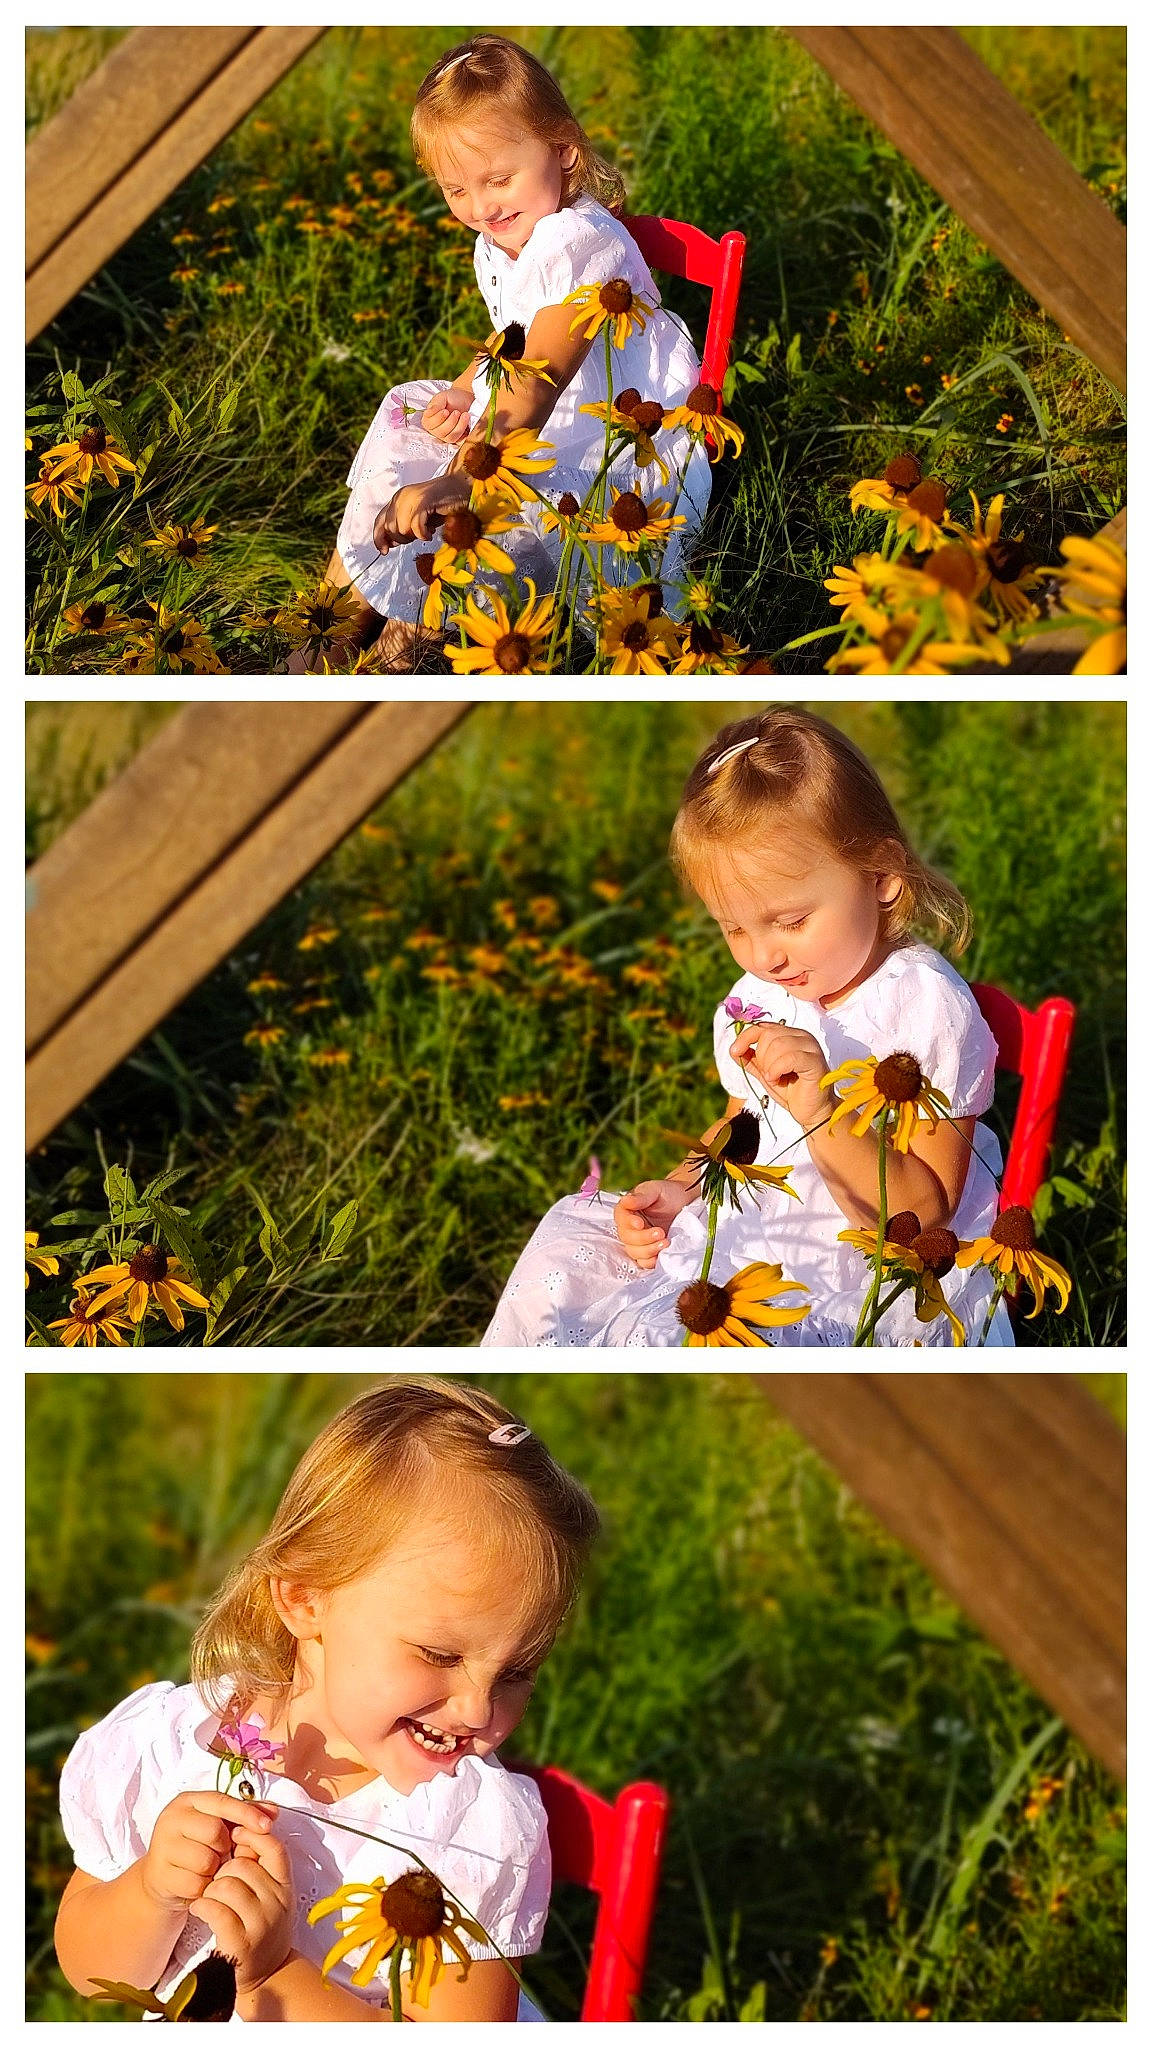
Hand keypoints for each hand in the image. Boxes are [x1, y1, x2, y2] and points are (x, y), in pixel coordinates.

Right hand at [140, 1791, 275, 1914]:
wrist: (163, 1879)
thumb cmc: (196, 1847)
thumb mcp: (220, 1827)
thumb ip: (245, 1816)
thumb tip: (273, 1810)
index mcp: (187, 1801)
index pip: (222, 1801)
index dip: (247, 1813)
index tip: (267, 1826)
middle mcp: (171, 1818)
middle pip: (214, 1831)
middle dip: (224, 1847)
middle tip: (219, 1852)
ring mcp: (162, 1846)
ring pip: (205, 1860)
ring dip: (213, 1870)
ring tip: (207, 1868)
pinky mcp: (159, 1874)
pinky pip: (194, 1883)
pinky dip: (202, 1887)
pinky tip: (196, 1883)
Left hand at [197, 1823, 293, 1995]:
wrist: (268, 1974)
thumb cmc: (263, 1927)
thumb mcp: (271, 1895)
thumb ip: (260, 1865)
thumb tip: (241, 1828)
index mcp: (285, 1886)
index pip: (274, 1848)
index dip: (252, 1836)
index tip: (234, 1836)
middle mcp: (277, 1903)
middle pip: (242, 1866)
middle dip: (222, 1869)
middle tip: (217, 1880)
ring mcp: (260, 1924)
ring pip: (226, 1885)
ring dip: (210, 1889)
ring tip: (208, 1897)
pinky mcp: (240, 1943)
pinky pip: (215, 1910)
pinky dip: (202, 1906)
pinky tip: (200, 1909)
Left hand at [372, 475, 469, 553]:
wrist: (461, 487)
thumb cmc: (443, 504)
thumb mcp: (418, 517)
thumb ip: (404, 527)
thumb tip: (391, 543)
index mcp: (398, 499)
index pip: (380, 520)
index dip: (379, 538)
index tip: (385, 550)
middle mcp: (401, 496)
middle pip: (390, 528)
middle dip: (403, 539)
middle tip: (418, 536)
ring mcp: (411, 498)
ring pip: (401, 529)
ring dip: (414, 537)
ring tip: (426, 532)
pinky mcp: (423, 501)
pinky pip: (415, 527)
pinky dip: (423, 534)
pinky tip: (430, 533)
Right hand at [421, 390, 472, 443]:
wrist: (466, 400)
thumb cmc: (452, 398)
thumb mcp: (442, 397)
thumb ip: (435, 404)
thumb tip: (429, 412)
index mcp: (429, 420)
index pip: (429, 424)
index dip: (438, 418)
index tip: (445, 410)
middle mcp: (436, 430)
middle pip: (440, 432)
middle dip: (450, 422)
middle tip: (457, 412)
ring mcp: (447, 436)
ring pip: (450, 437)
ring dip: (459, 426)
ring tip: (465, 415)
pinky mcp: (458, 439)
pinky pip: (460, 441)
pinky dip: (465, 434)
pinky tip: (468, 425)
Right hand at [614, 1180, 692, 1268]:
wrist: (684, 1202)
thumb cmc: (668, 1193)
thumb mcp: (654, 1190)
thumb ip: (640, 1197)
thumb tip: (625, 1200)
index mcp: (627, 1210)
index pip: (621, 1219)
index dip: (628, 1223)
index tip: (640, 1223)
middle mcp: (629, 1227)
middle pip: (627, 1238)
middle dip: (643, 1238)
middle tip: (660, 1232)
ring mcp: (639, 1241)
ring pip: (634, 1252)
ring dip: (649, 1250)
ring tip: (666, 1242)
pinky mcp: (649, 1252)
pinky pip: (643, 1262)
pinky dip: (651, 1261)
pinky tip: (661, 1255)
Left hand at [730, 1022, 829, 1129]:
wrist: (811, 1111)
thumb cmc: (791, 1091)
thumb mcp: (764, 1073)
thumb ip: (751, 1060)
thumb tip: (734, 1049)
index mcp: (790, 1035)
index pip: (762, 1026)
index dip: (746, 1037)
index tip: (734, 1051)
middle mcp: (802, 1036)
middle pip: (768, 1035)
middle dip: (761, 1058)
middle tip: (768, 1074)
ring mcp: (811, 1047)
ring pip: (778, 1044)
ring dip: (769, 1066)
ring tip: (774, 1079)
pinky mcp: (815, 1061)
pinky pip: (789, 1057)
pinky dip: (777, 1070)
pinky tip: (777, 1079)